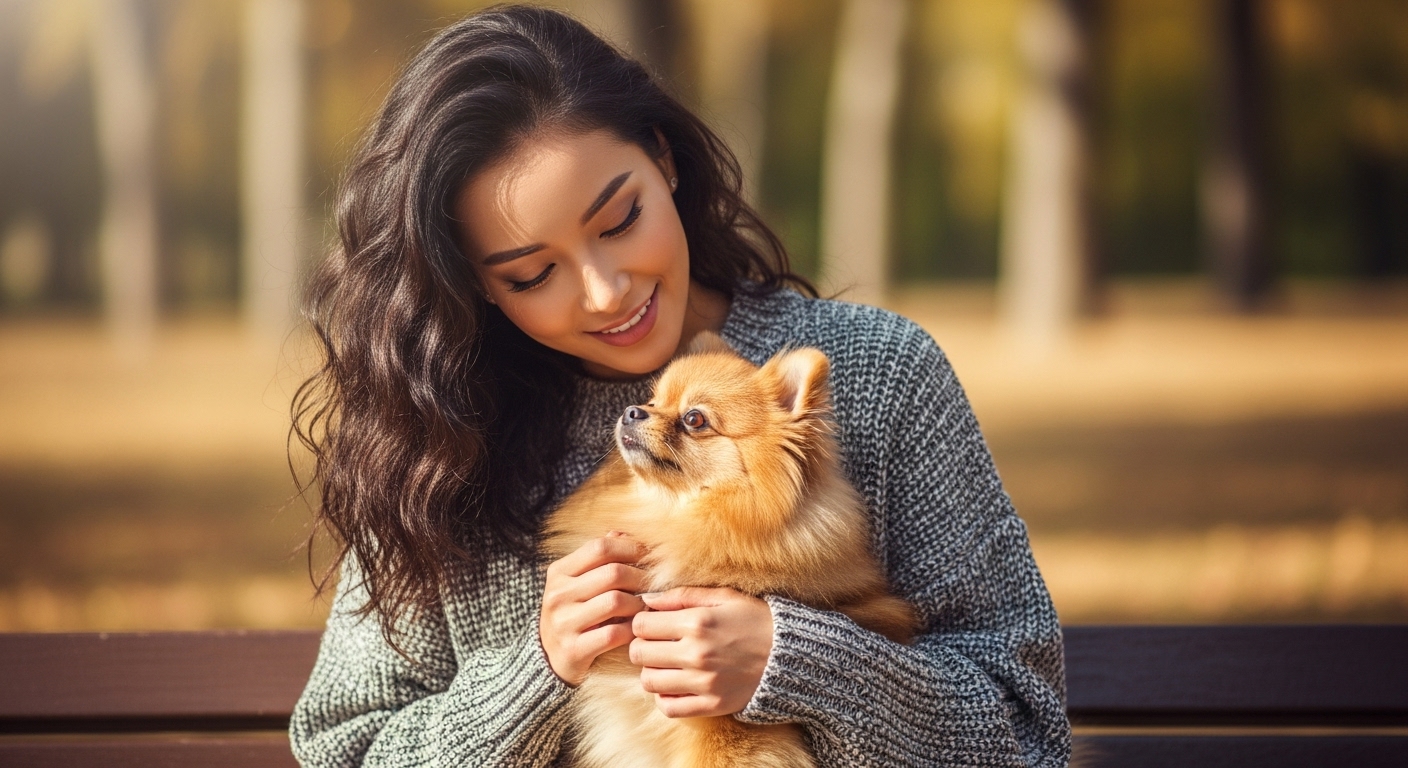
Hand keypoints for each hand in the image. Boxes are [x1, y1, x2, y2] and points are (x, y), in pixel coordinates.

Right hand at [540, 533, 648, 685]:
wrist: (548, 659)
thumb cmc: (573, 613)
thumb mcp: (578, 583)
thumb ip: (598, 558)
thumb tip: (623, 533)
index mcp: (559, 572)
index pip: (600, 547)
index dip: (630, 548)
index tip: (648, 556)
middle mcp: (558, 595)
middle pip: (613, 573)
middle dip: (641, 578)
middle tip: (654, 585)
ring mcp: (563, 623)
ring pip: (616, 602)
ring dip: (638, 604)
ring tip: (645, 608)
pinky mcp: (573, 650)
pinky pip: (613, 634)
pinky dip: (631, 630)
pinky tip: (635, 629)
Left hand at [629, 587, 772, 717]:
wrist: (791, 655)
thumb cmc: (756, 620)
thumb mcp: (724, 597)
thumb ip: (683, 596)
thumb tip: (647, 599)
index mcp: (697, 622)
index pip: (641, 625)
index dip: (642, 622)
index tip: (652, 624)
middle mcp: (697, 653)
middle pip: (639, 653)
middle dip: (642, 646)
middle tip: (656, 644)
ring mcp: (703, 683)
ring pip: (648, 681)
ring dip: (651, 671)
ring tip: (666, 664)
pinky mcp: (711, 705)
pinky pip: (668, 707)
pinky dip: (664, 697)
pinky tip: (675, 685)